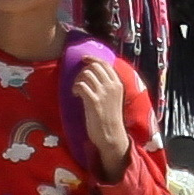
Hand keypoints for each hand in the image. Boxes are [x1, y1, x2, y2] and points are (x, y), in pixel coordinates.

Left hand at [67, 55, 132, 173]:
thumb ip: (107, 87)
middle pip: (94, 66)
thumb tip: (94, 75)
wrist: (111, 135)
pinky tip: (75, 95)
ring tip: (76, 90)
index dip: (93, 58)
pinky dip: (75, 88)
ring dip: (78, 79)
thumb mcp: (114, 98)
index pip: (105, 64)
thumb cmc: (110, 118)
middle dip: (83, 71)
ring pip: (86, 74)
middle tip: (78, 81)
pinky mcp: (94, 101)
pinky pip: (81, 85)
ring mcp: (103, 93)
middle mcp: (112, 86)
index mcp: (118, 84)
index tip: (84, 58)